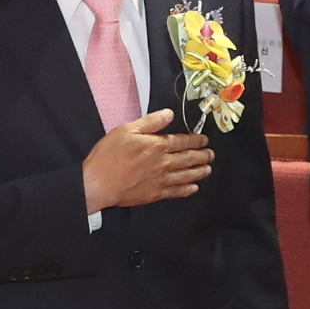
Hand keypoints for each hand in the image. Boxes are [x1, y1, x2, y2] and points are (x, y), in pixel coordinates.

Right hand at [84, 109, 216, 209]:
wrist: (98, 183)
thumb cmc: (108, 155)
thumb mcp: (127, 130)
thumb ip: (150, 122)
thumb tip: (169, 114)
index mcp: (156, 145)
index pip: (182, 141)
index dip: (196, 140)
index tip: (204, 140)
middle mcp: (163, 163)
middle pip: (188, 158)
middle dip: (202, 156)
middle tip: (211, 154)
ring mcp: (160, 180)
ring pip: (186, 175)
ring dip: (199, 172)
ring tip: (208, 169)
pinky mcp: (155, 194)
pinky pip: (176, 192)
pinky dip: (187, 189)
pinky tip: (194, 188)